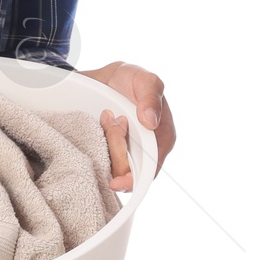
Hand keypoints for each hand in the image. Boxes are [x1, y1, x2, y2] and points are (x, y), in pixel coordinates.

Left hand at [81, 61, 174, 192]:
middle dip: (116, 151)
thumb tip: (150, 122)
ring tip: (105, 116)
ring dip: (106, 143)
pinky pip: (102, 162)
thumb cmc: (131, 79)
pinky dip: (96, 148)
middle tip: (109, 118)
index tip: (116, 180)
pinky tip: (98, 127)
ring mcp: (128, 151)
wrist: (107, 79)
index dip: (134, 179)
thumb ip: (150, 97)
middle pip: (129, 172)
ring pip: (114, 167)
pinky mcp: (111, 150)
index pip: (151, 171)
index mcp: (163, 139)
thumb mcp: (144, 80)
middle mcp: (147, 150)